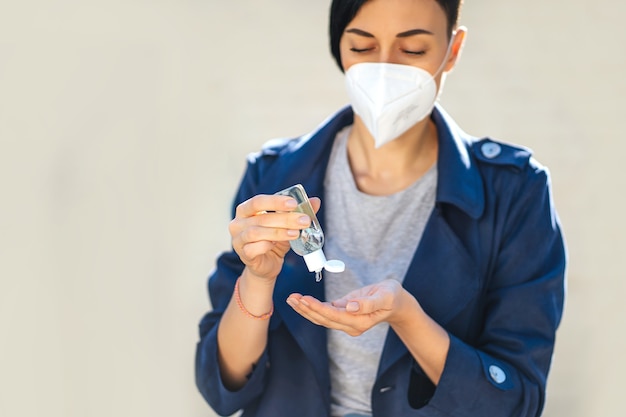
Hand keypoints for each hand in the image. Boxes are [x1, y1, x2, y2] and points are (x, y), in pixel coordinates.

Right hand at [229, 194, 320, 280]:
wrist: (267, 265)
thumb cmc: (274, 240)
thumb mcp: (287, 225)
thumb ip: (298, 212)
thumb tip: (315, 201)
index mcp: (246, 210)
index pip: (258, 201)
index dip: (275, 201)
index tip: (294, 203)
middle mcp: (238, 223)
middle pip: (261, 217)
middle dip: (285, 218)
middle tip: (303, 220)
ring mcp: (238, 239)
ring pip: (255, 232)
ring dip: (278, 232)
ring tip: (296, 233)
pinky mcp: (243, 254)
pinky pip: (252, 248)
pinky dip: (265, 245)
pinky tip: (276, 245)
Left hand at [286, 279, 411, 335]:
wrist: (396, 302)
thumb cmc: (392, 296)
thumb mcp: (385, 296)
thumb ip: (370, 302)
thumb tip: (351, 307)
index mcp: (360, 322)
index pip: (334, 316)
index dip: (318, 308)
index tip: (304, 299)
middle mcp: (351, 326)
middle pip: (324, 319)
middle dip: (306, 309)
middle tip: (292, 298)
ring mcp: (346, 322)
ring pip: (321, 318)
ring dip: (305, 309)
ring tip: (292, 299)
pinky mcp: (343, 315)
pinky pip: (324, 314)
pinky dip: (311, 307)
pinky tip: (301, 301)